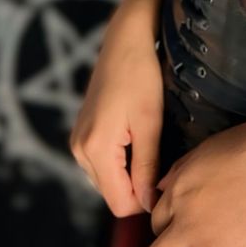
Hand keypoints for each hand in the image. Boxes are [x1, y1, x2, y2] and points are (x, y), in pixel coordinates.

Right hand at [69, 8, 164, 215]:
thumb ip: (147, 167)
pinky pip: (102, 165)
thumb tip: (150, 205)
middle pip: (113, 194)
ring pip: (107, 181)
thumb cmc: (141, 77)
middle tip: (163, 156)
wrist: (125, 42)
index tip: (168, 178)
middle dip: (139, 186)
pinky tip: (136, 138)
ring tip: (150, 142)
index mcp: (96, 149)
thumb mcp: (150, 123)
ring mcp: (77, 142)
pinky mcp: (81, 134)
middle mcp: (79, 150)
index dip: (146, 199)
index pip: (120, 203)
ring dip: (130, 173)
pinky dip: (121, 162)